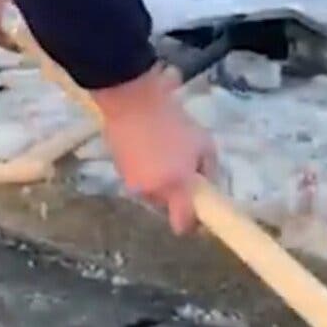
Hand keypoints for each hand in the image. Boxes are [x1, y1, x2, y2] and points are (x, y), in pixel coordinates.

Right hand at [93, 66, 216, 234]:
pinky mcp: (117, 169)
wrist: (132, 101)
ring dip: (159, 179)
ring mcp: (131, 182)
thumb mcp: (204, 143)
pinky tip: (148, 145)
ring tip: (164, 152)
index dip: (193, 222)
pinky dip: (144, 168)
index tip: (199, 207)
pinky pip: (137, 177)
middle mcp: (152, 192)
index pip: (183, 226)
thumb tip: (206, 184)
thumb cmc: (174, 122)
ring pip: (151, 191)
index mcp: (176, 188)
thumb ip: (209, 170)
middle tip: (184, 167)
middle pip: (167, 206)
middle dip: (176, 192)